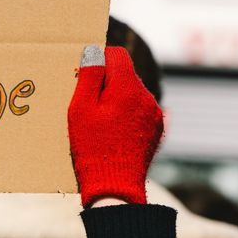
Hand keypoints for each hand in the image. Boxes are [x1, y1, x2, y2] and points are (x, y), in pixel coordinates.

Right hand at [68, 45, 163, 206]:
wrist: (116, 186)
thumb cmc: (93, 147)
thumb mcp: (80, 109)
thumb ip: (88, 76)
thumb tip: (94, 51)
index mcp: (127, 87)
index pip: (117, 54)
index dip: (99, 59)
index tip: (84, 74)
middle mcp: (146, 96)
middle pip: (125, 74)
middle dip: (107, 81)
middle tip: (87, 102)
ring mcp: (155, 114)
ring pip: (133, 92)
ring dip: (117, 98)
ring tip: (100, 121)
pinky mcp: (157, 129)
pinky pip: (140, 110)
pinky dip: (127, 114)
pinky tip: (113, 132)